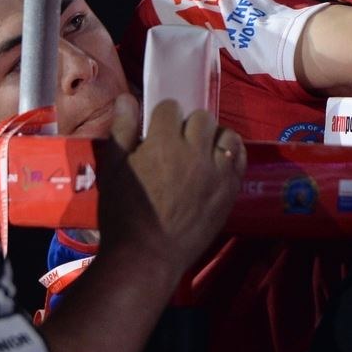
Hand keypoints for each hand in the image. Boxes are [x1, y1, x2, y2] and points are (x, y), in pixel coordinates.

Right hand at [97, 95, 243, 289]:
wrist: (147, 255)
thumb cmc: (122, 213)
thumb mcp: (112, 169)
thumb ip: (121, 130)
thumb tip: (128, 97)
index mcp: (162, 142)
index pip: (170, 107)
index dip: (161, 118)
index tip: (156, 131)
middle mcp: (194, 151)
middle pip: (201, 117)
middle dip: (188, 125)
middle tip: (177, 144)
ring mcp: (216, 171)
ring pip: (224, 135)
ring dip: (213, 138)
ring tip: (200, 152)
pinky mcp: (230, 189)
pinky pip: (239, 157)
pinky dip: (230, 154)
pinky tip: (218, 161)